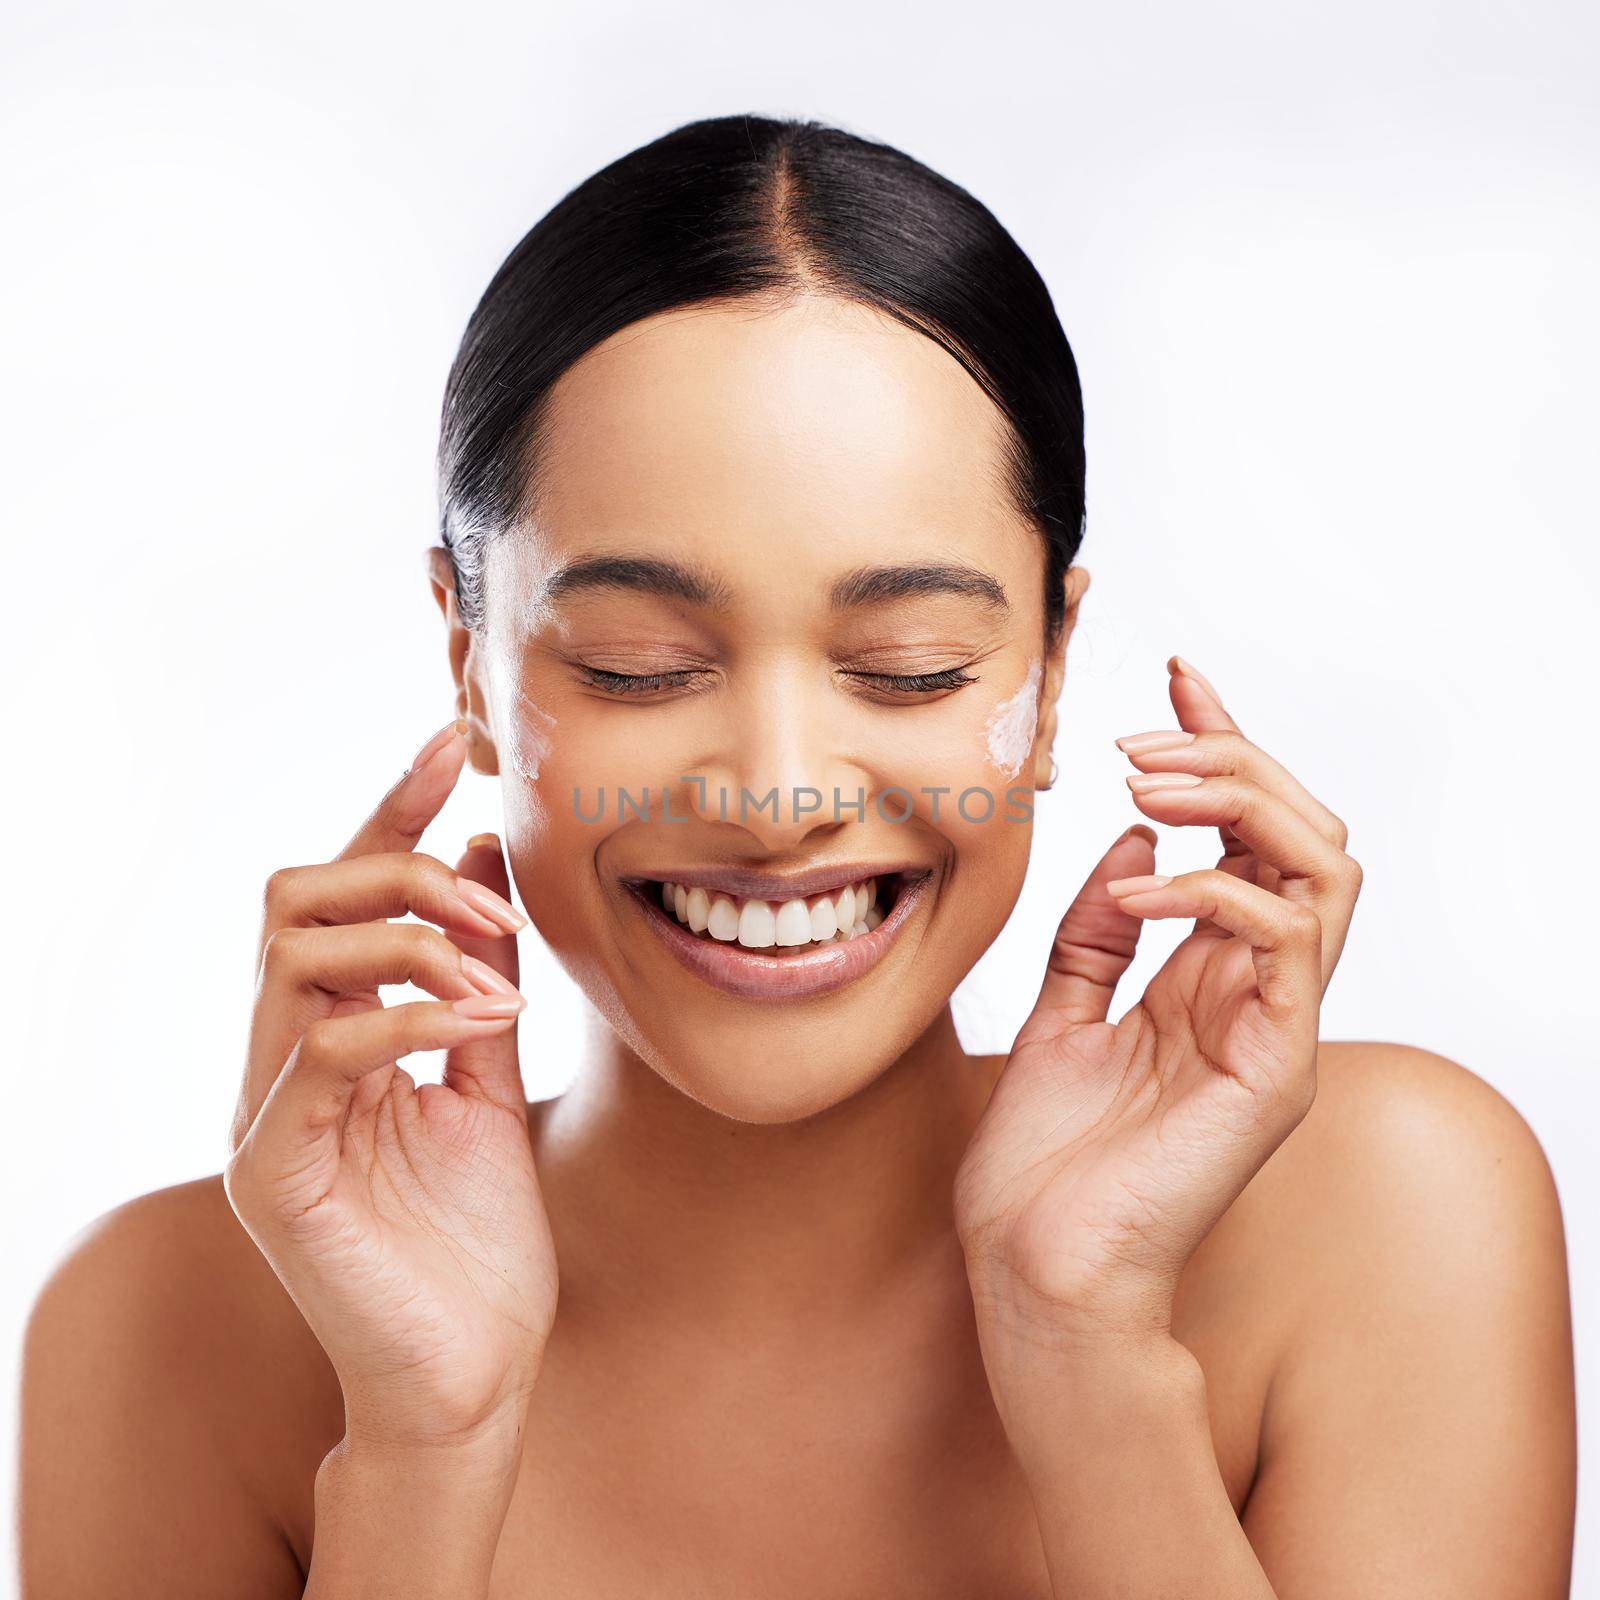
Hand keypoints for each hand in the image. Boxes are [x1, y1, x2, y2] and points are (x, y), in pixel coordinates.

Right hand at [224, 720, 558, 1453]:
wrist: (474, 1368)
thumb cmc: (479, 1234)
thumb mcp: (490, 1073)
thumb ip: (479, 972)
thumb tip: (483, 854)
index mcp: (331, 1033)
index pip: (340, 893)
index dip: (387, 808)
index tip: (450, 741)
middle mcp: (280, 1062)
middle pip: (293, 901)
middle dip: (399, 877)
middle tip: (495, 919)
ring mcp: (266, 1115)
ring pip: (297, 959)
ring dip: (413, 944)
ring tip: (500, 983)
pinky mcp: (273, 1171)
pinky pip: (323, 1051)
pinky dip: (410, 1017)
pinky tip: (481, 1029)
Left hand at [953, 657, 1361, 1345]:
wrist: (1035, 1267)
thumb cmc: (1045, 1158)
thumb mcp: (1058, 1009)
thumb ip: (1097, 926)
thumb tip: (1137, 833)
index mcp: (1208, 977)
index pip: (1248, 837)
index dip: (1222, 748)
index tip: (1175, 677)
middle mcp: (1256, 993)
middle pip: (1303, 834)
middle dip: (1232, 760)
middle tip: (1140, 737)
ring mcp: (1275, 1030)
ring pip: (1324, 869)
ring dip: (1239, 803)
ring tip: (1145, 785)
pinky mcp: (1275, 1071)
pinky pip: (1279, 942)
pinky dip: (1211, 891)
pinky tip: (1131, 891)